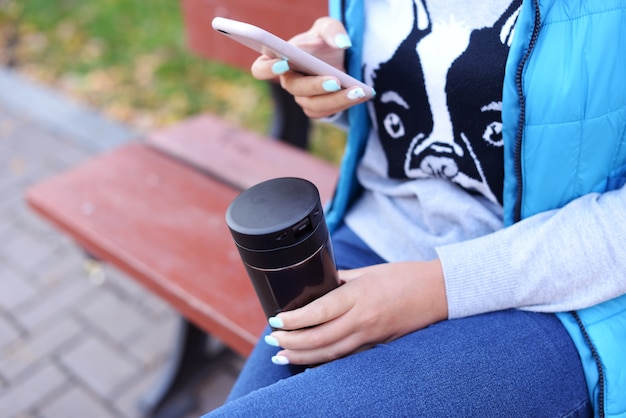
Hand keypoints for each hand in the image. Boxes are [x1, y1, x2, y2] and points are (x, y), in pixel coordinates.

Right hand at [250, 17, 371, 117]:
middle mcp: (288, 81)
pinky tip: (362, 95)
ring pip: (313, 105)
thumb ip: (332, 30)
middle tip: (336, 80)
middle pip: (295, 89)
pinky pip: (326, 112)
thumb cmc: (326, 41)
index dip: (268, 68)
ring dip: (337, 99)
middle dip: (315, 86)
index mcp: (279, 59)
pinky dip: (345, 104)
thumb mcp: (329, 27)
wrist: (341, 59)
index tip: (284, 63)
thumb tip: (342, 43)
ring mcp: (301, 97)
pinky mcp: (316, 109)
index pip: (261, 68)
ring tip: (359, 90)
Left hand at [266, 260, 447, 364]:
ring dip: (302, 357)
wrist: (439, 292)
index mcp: (359, 295)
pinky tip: (309, 362)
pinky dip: (324, 361)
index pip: (318, 312)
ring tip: (281, 355)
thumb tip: (319, 283)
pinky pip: (346, 357)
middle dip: (291, 342)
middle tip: (272, 340)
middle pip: (319, 338)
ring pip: (330, 353)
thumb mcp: (369, 270)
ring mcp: (371, 336)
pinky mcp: (378, 345)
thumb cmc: (404, 276)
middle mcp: (363, 319)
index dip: (294, 321)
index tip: (275, 321)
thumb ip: (342, 278)